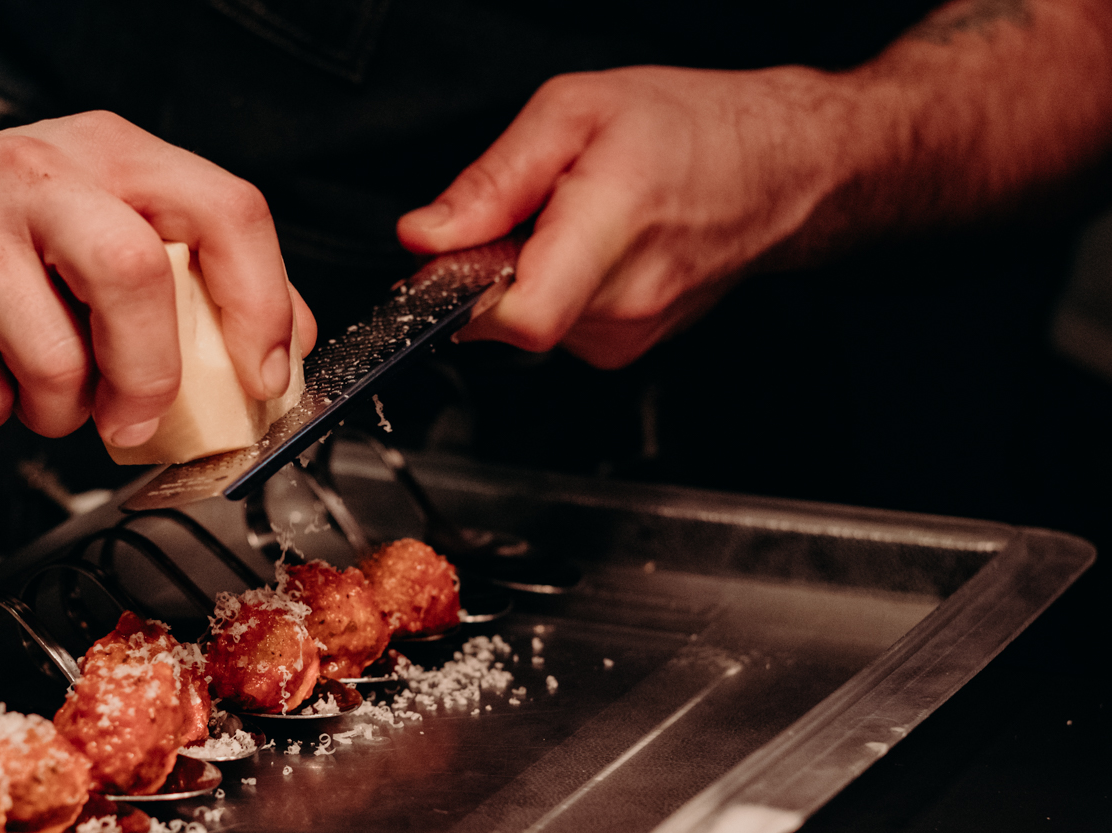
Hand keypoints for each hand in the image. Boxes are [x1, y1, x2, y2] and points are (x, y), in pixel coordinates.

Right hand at [0, 111, 315, 444]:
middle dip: (150, 377)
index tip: (259, 378)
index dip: (260, 306)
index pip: (224, 212)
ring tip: (38, 384)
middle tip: (136, 418)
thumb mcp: (105, 210)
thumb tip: (286, 347)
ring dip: (60, 411)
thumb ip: (199, 273)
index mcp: (111, 153)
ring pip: (53, 362)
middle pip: (135, 277)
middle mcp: (36, 172)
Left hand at [397, 66, 841, 367]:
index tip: (450, 259)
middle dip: (490, 267)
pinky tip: (592, 246)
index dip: (463, 294)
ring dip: (527, 274)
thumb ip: (492, 180)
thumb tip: (426, 235)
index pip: (522, 317)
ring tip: (572, 220)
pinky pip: (557, 325)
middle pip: (506, 318)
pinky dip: (555, 286)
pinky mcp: (625, 347)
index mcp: (611, 231)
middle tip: (528, 211)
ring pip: (527, 322)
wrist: (780, 169)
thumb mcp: (574, 111)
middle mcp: (624, 304)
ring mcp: (628, 336)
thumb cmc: (693, 130)